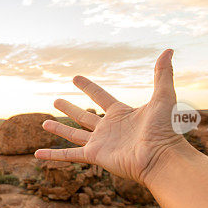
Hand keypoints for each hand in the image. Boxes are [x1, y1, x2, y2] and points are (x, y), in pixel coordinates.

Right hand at [36, 49, 185, 185]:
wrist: (161, 156)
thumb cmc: (164, 129)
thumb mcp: (163, 96)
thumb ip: (162, 73)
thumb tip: (169, 50)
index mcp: (121, 114)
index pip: (100, 97)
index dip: (88, 87)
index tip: (75, 78)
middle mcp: (108, 129)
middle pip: (84, 116)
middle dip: (70, 108)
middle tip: (56, 100)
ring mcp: (100, 143)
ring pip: (74, 134)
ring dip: (59, 128)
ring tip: (44, 123)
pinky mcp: (94, 156)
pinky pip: (69, 155)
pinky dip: (53, 155)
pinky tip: (38, 154)